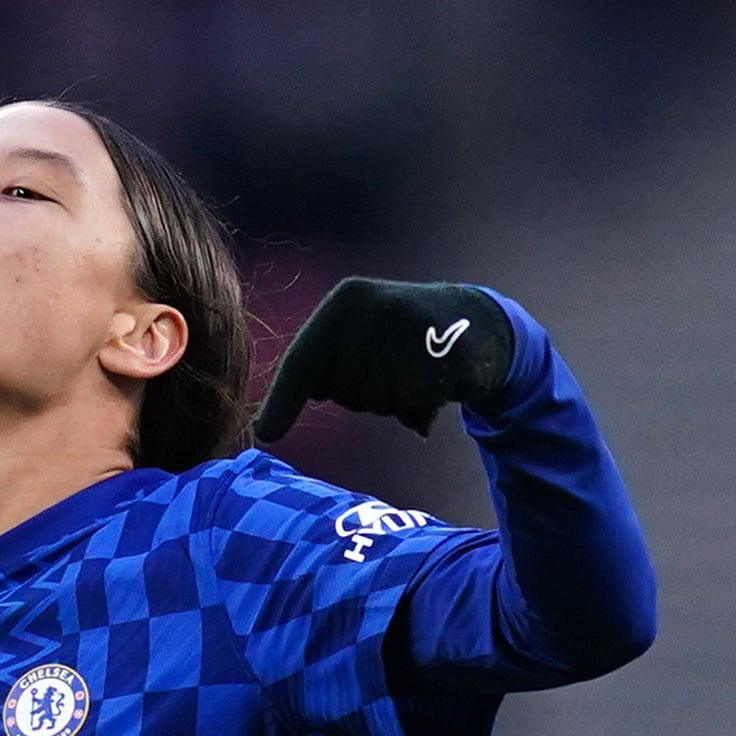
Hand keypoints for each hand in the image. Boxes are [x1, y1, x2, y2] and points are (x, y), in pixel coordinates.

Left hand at [255, 278, 517, 443]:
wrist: (472, 321)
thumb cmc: (396, 338)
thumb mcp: (353, 336)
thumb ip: (315, 368)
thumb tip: (262, 426)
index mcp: (343, 302)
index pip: (303, 360)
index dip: (282, 401)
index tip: (264, 433)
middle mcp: (373, 309)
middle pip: (341, 392)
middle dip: (360, 393)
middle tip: (390, 367)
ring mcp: (410, 330)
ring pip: (376, 405)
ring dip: (391, 402)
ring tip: (412, 371)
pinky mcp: (443, 355)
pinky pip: (411, 411)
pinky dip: (419, 412)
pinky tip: (434, 386)